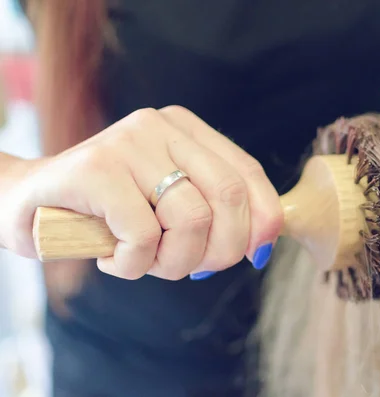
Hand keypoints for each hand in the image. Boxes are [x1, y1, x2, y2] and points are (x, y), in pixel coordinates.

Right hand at [0, 106, 282, 279]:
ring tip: (146, 263)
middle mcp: (160, 127)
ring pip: (192, 219)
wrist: (26, 204)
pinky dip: (135, 265)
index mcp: (185, 129)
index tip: (258, 254)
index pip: (247, 172)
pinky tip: (112, 258)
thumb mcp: (166, 202)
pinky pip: (144, 237)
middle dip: (223, 249)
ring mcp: (127, 144)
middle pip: (228, 195)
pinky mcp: (96, 170)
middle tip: (196, 270)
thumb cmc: (106, 212)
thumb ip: (211, 209)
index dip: (264, 217)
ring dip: (175, 263)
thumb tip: (264, 241)